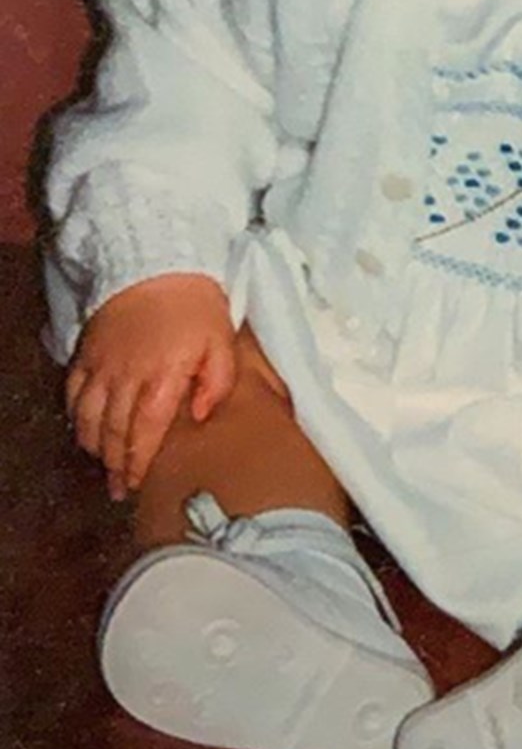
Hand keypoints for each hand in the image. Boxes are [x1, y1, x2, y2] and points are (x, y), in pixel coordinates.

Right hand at [65, 274, 236, 501]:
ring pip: (89, 418)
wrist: (158, 261)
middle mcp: (126, 378)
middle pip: (114, 433)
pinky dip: (76, 417)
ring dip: (94, 446)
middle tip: (119, 487)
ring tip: (102, 464)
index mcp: (162, 378)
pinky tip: (84, 429)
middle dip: (115, 465)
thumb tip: (200, 417)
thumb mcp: (222, 341)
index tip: (136, 484)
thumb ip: (217, 382)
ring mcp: (102, 366)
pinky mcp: (87, 352)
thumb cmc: (197, 305)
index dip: (138, 463)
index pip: (145, 433)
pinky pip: (74, 393)